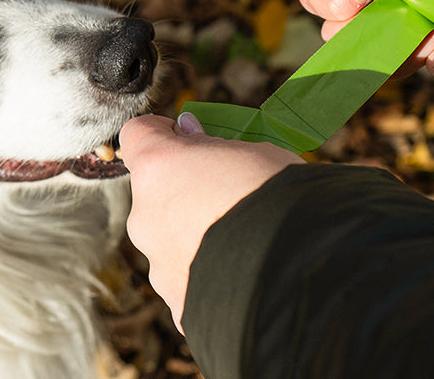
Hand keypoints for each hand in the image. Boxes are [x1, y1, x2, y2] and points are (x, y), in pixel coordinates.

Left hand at [119, 113, 303, 331]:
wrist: (296, 274)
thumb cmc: (278, 198)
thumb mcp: (253, 151)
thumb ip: (210, 143)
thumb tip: (188, 132)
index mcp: (158, 168)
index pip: (137, 134)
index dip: (162, 133)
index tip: (188, 138)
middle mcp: (144, 216)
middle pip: (153, 191)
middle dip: (182, 189)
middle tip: (227, 192)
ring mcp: (156, 263)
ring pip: (168, 237)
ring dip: (193, 233)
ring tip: (243, 238)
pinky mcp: (175, 301)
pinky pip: (186, 278)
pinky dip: (206, 273)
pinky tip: (242, 273)